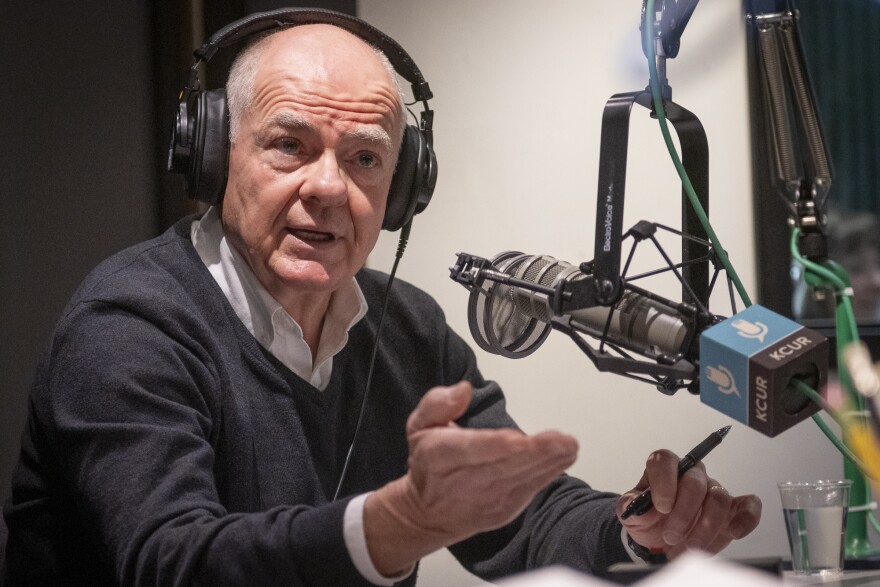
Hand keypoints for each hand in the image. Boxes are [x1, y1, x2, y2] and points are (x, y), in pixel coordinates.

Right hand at [364, 381, 577, 575]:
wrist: (427, 513)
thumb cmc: (428, 463)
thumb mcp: (418, 425)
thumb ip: (438, 403)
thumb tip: (463, 390)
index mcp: (441, 455)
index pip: (470, 450)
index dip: (496, 446)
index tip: (519, 439)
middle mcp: (465, 481)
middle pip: (504, 466)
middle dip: (535, 453)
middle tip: (561, 440)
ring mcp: (488, 499)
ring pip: (522, 479)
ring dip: (549, 462)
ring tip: (568, 445)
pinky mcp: (505, 509)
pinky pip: (530, 489)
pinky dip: (549, 472)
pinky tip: (565, 456)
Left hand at [618, 449, 761, 558]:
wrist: (660, 538)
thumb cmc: (648, 518)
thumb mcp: (631, 514)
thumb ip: (630, 507)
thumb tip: (639, 507)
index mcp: (664, 469)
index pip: (665, 461)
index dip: (664, 482)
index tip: (661, 507)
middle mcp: (690, 474)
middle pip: (694, 482)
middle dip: (683, 513)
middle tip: (670, 535)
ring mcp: (713, 490)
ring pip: (718, 498)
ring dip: (705, 526)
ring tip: (690, 547)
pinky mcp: (733, 509)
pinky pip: (748, 505)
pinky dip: (746, 518)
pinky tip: (735, 532)